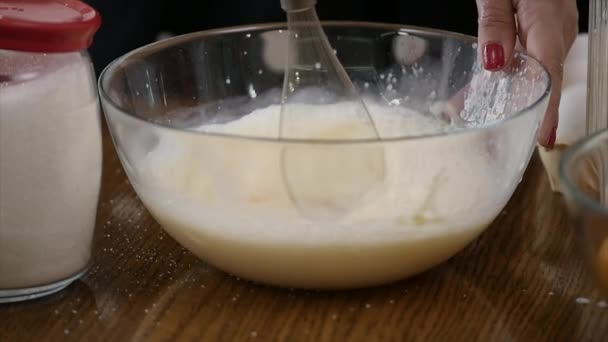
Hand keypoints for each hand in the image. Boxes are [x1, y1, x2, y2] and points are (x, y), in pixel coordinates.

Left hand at [476, 0, 578, 148]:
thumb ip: (496, 23)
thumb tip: (495, 64)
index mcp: (548, 23)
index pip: (550, 76)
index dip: (546, 110)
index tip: (542, 139)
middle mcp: (555, 31)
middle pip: (541, 80)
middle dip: (521, 112)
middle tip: (499, 143)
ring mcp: (549, 30)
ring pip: (529, 72)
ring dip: (504, 97)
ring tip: (473, 122)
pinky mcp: (538, 28)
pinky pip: (522, 59)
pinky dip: (500, 79)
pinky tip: (471, 94)